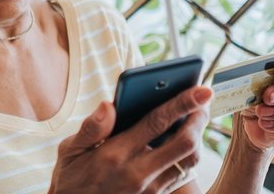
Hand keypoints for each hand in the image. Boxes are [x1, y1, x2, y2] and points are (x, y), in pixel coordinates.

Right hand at [50, 87, 212, 193]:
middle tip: (203, 100)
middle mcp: (137, 172)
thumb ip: (91, 127)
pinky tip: (186, 140)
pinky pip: (183, 175)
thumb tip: (109, 104)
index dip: (182, 103)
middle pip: (184, 142)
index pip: (156, 122)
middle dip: (199, 118)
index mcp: (115, 154)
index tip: (202, 89)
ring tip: (196, 117)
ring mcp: (149, 188)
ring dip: (198, 137)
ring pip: (189, 161)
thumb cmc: (72, 179)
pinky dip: (190, 155)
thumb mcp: (70, 152)